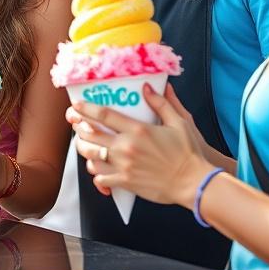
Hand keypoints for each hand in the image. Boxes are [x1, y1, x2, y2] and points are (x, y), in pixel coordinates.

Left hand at [67, 83, 211, 208]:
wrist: (193, 182)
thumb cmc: (188, 152)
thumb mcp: (179, 121)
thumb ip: (161, 103)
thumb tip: (147, 87)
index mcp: (138, 129)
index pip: (104, 115)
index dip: (86, 109)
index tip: (75, 106)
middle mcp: (127, 147)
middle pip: (91, 134)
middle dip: (79, 128)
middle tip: (75, 124)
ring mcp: (124, 166)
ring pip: (91, 156)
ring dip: (83, 149)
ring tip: (83, 144)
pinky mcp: (125, 182)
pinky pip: (101, 178)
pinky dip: (95, 173)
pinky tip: (97, 167)